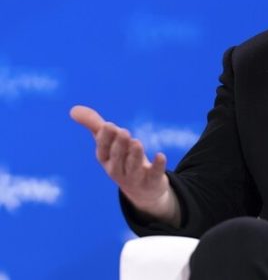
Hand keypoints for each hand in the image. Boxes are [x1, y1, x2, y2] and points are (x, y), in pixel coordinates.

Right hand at [70, 105, 179, 224]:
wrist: (143, 190)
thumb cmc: (122, 159)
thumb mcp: (108, 143)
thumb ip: (94, 125)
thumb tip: (73, 109)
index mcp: (106, 160)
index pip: (103, 151)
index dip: (105, 140)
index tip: (108, 125)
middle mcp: (118, 171)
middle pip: (117, 160)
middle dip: (119, 146)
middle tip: (123, 131)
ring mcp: (135, 178)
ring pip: (133, 168)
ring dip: (135, 155)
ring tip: (137, 142)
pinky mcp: (152, 181)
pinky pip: (154, 174)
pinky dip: (157, 166)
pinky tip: (161, 155)